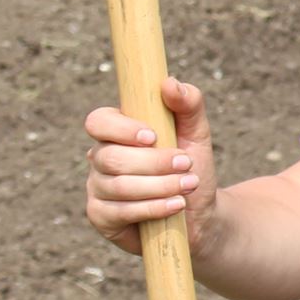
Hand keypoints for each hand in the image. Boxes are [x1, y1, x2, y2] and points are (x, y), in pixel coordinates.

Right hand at [84, 76, 218, 255]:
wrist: (201, 212)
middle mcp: (100, 158)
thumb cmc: (192, 168)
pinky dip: (153, 208)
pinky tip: (176, 205)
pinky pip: (119, 211)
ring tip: (189, 184)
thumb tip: (168, 82)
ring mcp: (98, 188)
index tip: (152, 136)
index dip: (121, 129)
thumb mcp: (197, 133)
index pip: (98, 122)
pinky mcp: (102, 217)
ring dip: (160, 186)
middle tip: (186, 164)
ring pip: (119, 186)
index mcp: (116, 132)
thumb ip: (188, 104)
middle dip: (154, 162)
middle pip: (112, 158)